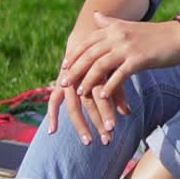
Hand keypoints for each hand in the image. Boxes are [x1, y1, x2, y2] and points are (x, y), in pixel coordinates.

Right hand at [46, 28, 130, 145]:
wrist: (86, 35)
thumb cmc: (104, 56)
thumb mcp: (113, 70)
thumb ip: (118, 91)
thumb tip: (127, 113)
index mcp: (97, 72)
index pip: (101, 96)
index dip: (107, 113)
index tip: (113, 129)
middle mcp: (81, 78)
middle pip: (88, 104)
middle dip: (98, 122)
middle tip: (108, 141)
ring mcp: (69, 81)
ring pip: (73, 106)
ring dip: (81, 125)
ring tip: (88, 142)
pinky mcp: (60, 83)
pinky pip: (53, 100)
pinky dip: (52, 114)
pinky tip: (52, 131)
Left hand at [56, 13, 179, 140]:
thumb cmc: (156, 34)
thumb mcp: (130, 26)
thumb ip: (111, 22)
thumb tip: (95, 15)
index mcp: (115, 28)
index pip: (87, 42)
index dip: (74, 55)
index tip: (63, 67)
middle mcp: (118, 35)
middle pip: (89, 54)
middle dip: (75, 69)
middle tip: (63, 83)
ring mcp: (128, 47)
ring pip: (100, 65)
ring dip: (88, 80)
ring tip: (80, 93)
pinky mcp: (140, 59)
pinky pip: (120, 75)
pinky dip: (109, 86)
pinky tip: (103, 96)